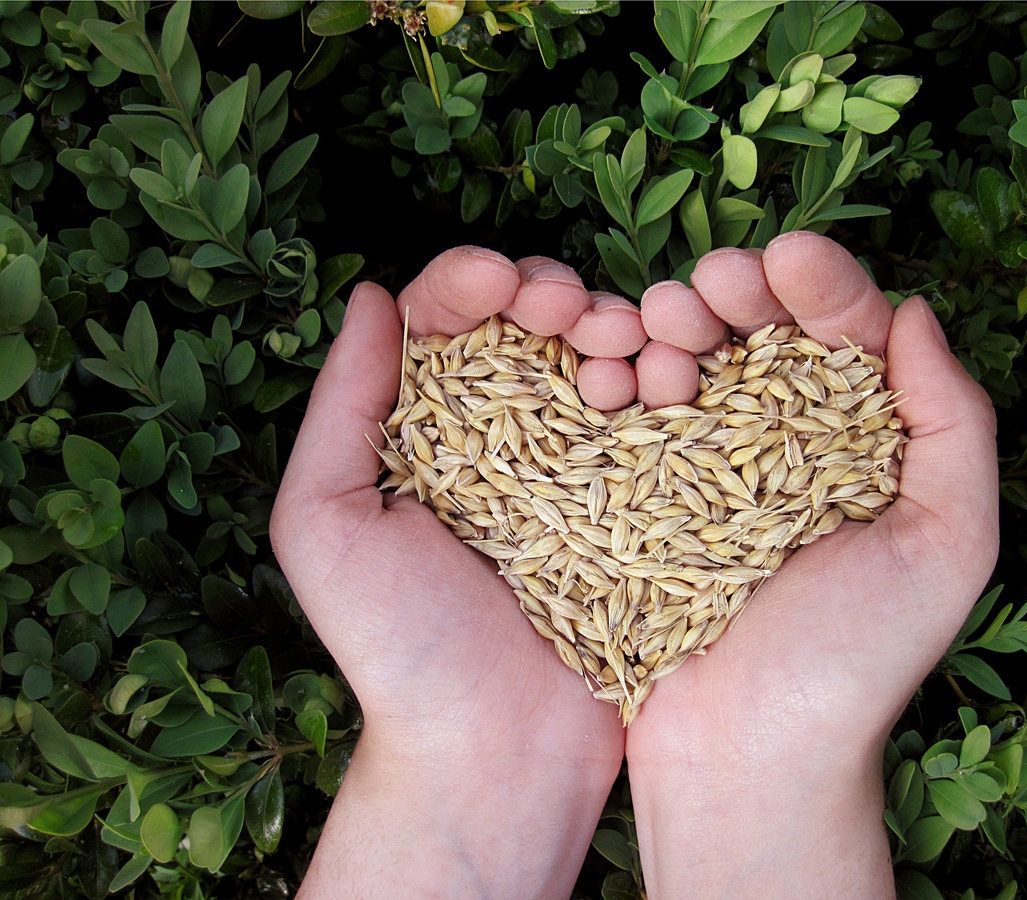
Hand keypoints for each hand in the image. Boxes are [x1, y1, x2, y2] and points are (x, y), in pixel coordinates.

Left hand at [271, 257, 627, 898]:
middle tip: (574, 311)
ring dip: (618, 329)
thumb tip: (374, 296)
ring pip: (605, 362)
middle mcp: (509, 438)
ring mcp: (583, 471)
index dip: (474, 281)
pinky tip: (669, 377)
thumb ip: (341, 407)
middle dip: (556, 295)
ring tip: (624, 344)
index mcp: (431, 430)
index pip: (452, 322)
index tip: (501, 283)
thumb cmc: (397, 645)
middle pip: (537, 329)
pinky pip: (660, 425)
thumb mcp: (326, 522)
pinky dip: (666, 383)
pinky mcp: (643, 507)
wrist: (493, 753)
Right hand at [622, 232, 999, 898]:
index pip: (844, 337)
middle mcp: (780, 445)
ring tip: (654, 328)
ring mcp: (700, 469)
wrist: (749, 756)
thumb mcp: (947, 546)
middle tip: (701, 288)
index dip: (819, 285)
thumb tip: (918, 313)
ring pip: (686, 365)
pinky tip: (607, 371)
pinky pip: (624, 420)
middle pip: (757, 336)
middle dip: (732, 294)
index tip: (783, 255)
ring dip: (667, 328)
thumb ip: (955, 427)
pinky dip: (614, 381)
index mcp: (859, 443)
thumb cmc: (857, 661)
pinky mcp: (636, 498)